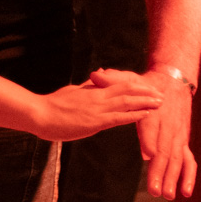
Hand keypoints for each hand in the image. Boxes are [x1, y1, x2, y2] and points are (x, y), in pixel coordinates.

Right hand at [30, 68, 162, 141]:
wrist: (38, 114)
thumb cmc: (51, 104)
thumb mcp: (71, 92)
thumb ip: (86, 87)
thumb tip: (95, 79)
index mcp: (92, 90)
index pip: (118, 84)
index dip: (135, 86)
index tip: (148, 87)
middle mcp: (97, 97)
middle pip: (127, 91)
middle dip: (146, 93)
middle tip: (162, 94)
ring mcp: (97, 109)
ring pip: (127, 102)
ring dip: (145, 102)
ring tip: (160, 102)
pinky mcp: (95, 121)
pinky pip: (119, 117)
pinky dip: (134, 115)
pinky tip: (146, 115)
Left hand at [112, 67, 196, 198]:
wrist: (173, 82)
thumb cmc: (146, 83)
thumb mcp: (129, 79)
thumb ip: (112, 80)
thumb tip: (95, 75)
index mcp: (154, 112)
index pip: (152, 127)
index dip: (150, 141)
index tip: (147, 155)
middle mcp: (169, 125)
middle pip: (165, 150)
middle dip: (160, 171)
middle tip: (155, 190)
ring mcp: (178, 135)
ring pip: (177, 158)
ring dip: (173, 178)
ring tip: (166, 195)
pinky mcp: (183, 141)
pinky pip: (188, 160)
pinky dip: (189, 176)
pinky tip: (185, 193)